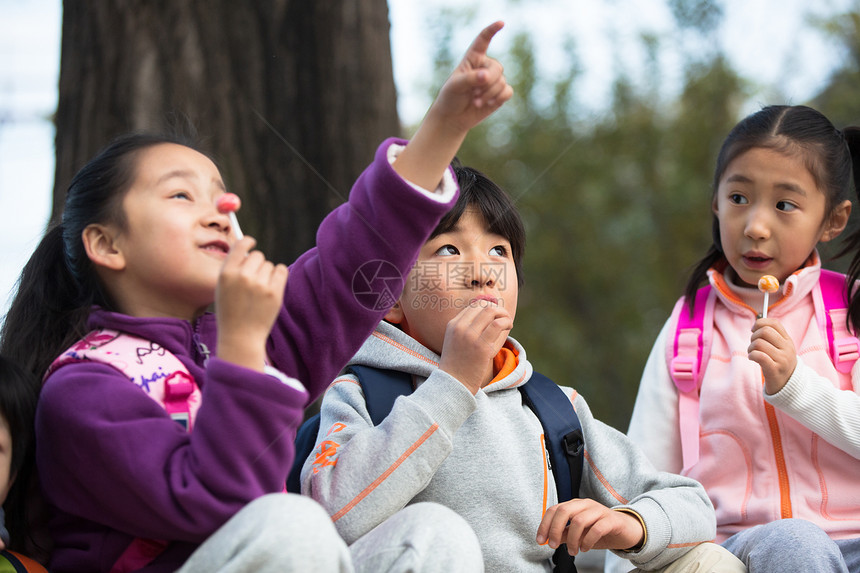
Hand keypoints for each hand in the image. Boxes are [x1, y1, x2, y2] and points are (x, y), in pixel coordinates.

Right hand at [216, 236, 288, 370]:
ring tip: (258, 291)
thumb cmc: (230, 311)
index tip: (253, 242)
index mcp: (226, 273)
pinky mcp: (275, 292)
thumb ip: (232, 267)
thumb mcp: (222, 287)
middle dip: (257, 265)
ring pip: (269, 265)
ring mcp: (260, 284)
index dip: (248, 242)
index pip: (240, 245)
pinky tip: (271, 287)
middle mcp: (243, 276)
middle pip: (258, 255)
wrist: (240, 337)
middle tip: (253, 281)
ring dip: (266, 274)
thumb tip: (247, 246)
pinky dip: (278, 276)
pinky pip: (281, 270)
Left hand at [429, 21, 512, 132]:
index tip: (501, 23)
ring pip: (502, 82)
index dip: (492, 30)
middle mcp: (485, 66)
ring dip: (489, 94)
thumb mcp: (455, 86)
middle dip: (487, 83)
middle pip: (497, 68)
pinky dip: (498, 98)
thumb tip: (487, 76)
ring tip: (475, 102)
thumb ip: (470, 78)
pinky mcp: (500, 93)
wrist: (453, 117)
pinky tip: (488, 104)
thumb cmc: (451, 97)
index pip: (483, 41)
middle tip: (473, 94)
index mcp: (473, 58)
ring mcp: (494, 80)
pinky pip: (508, 92)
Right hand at [438, 301, 512, 393]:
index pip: (473, 305)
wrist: (454, 384)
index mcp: (453, 325)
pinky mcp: (481, 346)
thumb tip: (485, 315)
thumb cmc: (457, 365)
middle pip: (482, 305)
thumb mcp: (455, 342)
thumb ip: (466, 329)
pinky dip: (506, 321)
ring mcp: (470, 336)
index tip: (495, 316)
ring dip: (503, 314)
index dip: (488, 307)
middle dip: (497, 309)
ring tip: (508, 323)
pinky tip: (509, 327)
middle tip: (504, 318)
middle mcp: (460, 327)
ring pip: (490, 311)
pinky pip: (498, 324)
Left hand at [536, 499, 643, 554]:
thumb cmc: (600, 530)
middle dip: (555, 529)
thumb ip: (564, 534)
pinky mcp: (611, 520)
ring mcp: (599, 510)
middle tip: (553, 545)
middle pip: (564, 511)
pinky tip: (585, 549)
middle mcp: (585, 504)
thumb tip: (547, 538)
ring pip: (579, 521)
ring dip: (572, 539)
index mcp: (575, 505)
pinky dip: (587, 541)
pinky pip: (596, 529)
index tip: (540, 540)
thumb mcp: (579, 533)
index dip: (545, 524)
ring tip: (573, 551)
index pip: (554, 510)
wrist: (627, 530)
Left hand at [748, 317, 796, 393]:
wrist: (788, 385)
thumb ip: (772, 336)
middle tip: (753, 345)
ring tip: (752, 354)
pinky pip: (759, 356)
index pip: (774, 323)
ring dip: (750, 348)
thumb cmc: (779, 364)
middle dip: (753, 336)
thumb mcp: (780, 348)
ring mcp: (782, 359)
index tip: (754, 330)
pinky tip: (752, 359)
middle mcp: (787, 348)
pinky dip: (751, 355)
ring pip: (759, 343)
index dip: (760, 323)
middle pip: (765, 331)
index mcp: (788, 341)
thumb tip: (756, 324)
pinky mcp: (774, 369)